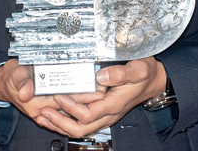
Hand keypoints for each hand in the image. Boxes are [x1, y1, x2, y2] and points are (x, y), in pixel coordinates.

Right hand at [0, 59, 102, 127]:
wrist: (4, 83)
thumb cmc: (11, 77)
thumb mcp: (15, 75)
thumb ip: (22, 82)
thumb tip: (26, 92)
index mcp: (36, 103)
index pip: (64, 101)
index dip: (81, 97)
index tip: (96, 92)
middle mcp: (43, 109)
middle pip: (70, 105)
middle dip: (88, 98)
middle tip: (105, 90)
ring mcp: (46, 108)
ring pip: (70, 106)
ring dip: (85, 99)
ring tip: (102, 90)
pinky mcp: (49, 104)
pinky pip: (65, 105)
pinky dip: (77, 99)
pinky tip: (89, 93)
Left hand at [37, 58, 167, 136]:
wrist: (154, 80)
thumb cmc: (146, 73)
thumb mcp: (138, 68)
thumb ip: (120, 73)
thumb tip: (99, 77)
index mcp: (115, 104)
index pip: (88, 114)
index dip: (72, 108)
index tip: (59, 96)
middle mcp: (109, 113)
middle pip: (80, 128)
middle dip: (59, 122)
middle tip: (43, 112)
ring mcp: (106, 115)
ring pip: (80, 129)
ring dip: (60, 125)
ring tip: (43, 116)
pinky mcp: (103, 112)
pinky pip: (83, 124)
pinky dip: (66, 122)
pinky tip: (56, 115)